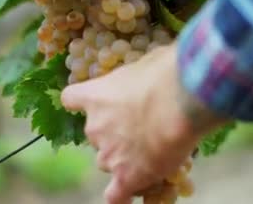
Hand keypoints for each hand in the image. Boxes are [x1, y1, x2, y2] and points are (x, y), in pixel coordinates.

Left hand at [61, 43, 226, 203]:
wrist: (179, 101)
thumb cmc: (166, 74)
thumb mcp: (147, 62)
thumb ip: (139, 75)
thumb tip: (152, 73)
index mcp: (96, 96)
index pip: (72, 98)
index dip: (83, 102)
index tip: (93, 103)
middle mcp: (95, 127)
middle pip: (96, 135)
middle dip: (115, 133)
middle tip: (142, 127)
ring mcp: (108, 154)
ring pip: (108, 161)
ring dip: (123, 159)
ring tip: (151, 153)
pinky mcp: (127, 176)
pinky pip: (116, 195)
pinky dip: (121, 196)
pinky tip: (130, 194)